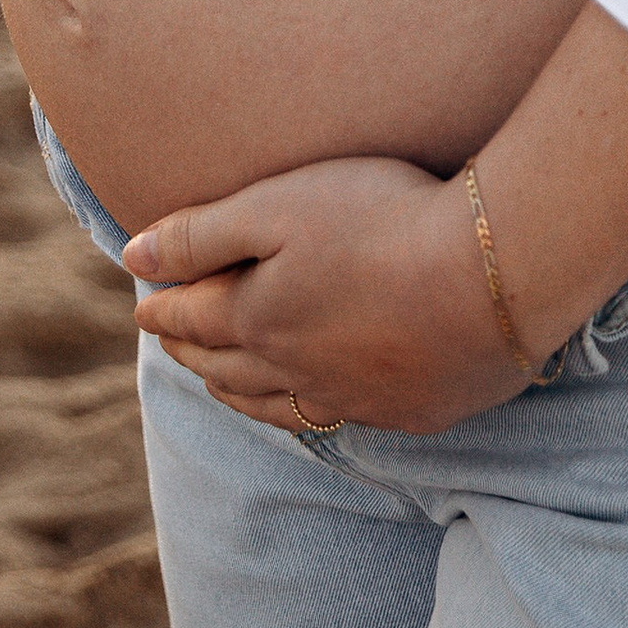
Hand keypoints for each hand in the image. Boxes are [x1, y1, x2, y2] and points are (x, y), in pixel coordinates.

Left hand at [124, 157, 525, 435]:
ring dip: (235, 391)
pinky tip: (308, 405)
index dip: (163, 308)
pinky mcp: (409, 411)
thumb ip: (201, 235)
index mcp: (258, 319)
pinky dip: (301, 412)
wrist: (495, 274)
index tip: (145, 305)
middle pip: (226, 367)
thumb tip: (133, 257)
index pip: (192, 318)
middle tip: (171, 341)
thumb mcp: (278, 207)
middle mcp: (296, 370)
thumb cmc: (383, 221)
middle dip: (190, 351)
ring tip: (217, 380)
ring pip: (273, 405)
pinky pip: (335, 420)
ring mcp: (354, 397)